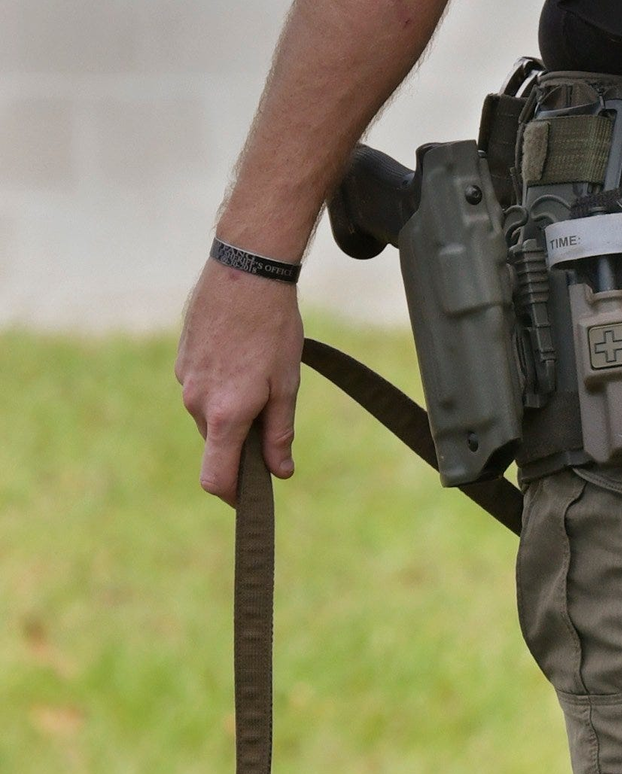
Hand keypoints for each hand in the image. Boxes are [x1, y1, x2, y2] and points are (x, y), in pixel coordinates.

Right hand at [176, 262, 304, 503]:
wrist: (245, 273)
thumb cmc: (274, 329)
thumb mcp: (287, 384)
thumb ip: (279, 433)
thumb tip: (280, 473)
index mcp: (225, 414)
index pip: (216, 477)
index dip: (232, 496)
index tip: (250, 500)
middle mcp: (196, 401)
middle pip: (217, 444)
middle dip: (242, 445)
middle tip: (274, 421)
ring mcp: (185, 379)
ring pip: (209, 415)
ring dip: (233, 412)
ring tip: (262, 376)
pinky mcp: (181, 360)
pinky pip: (201, 389)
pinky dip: (222, 388)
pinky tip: (243, 358)